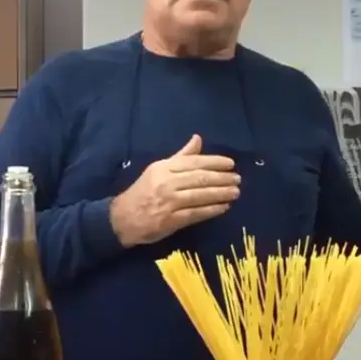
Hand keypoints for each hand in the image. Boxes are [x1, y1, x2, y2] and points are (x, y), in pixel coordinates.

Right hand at [109, 134, 240, 246]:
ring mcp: (169, 202)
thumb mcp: (159, 169)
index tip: (230, 164)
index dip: (215, 162)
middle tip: (237, 179)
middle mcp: (167, 183)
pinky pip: (196, 213)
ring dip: (221, 193)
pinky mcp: (171, 220)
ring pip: (200, 195)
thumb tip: (198, 139)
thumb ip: (181, 156)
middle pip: (200, 178)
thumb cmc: (143, 192)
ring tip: (235, 192)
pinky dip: (212, 210)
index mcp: (164, 168)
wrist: (123, 218)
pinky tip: (223, 207)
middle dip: (222, 178)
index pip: (194, 162)